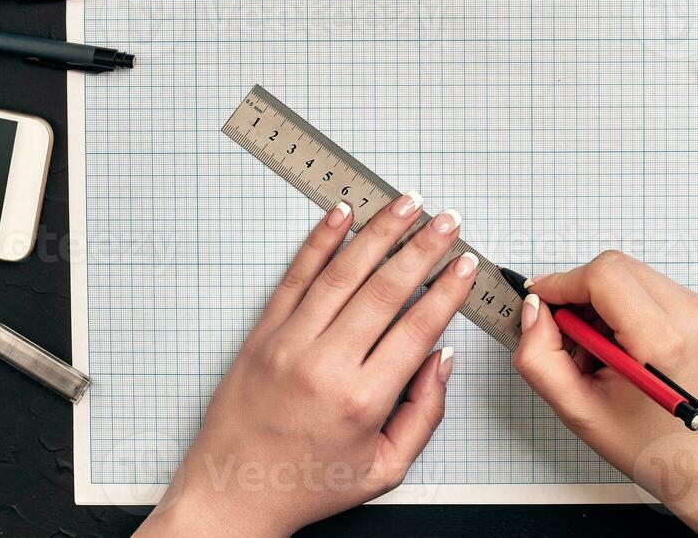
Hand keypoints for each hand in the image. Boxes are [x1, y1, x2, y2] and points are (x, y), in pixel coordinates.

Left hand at [137, 193, 475, 537]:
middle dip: (423, 248)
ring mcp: (289, 343)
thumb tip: (441, 358)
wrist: (232, 493)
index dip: (447, 291)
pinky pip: (295, 276)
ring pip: (342, 272)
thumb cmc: (307, 484)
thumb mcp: (383, 468)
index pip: (417, 328)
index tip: (465, 264)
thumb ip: (423, 414)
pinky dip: (320, 240)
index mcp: (361, 401)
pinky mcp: (262, 334)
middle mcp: (325, 365)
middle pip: (386, 289)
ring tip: (406, 203)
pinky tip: (341, 214)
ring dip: (379, 231)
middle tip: (448, 221)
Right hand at [513, 251, 697, 537]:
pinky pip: (647, 287)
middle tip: (568, 338)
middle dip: (579, 294)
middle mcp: (689, 315)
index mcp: (662, 341)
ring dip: (600, 303)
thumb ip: (542, 358)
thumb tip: (532, 311)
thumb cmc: (655, 448)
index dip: (562, 284)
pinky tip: (620, 348)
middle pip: (614, 268)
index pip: (601, 275)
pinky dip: (623, 308)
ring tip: (597, 353)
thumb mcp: (580, 412)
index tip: (539, 302)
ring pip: (629, 275)